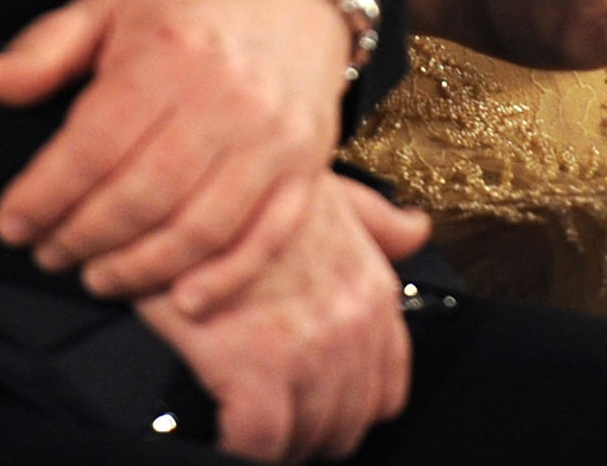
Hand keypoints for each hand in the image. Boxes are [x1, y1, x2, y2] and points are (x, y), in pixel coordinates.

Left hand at [0, 0, 351, 301]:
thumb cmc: (186, 9)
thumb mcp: (109, 8)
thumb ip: (45, 50)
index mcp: (169, 51)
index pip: (94, 144)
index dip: (44, 195)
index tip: (11, 225)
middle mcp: (226, 97)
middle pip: (143, 195)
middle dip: (83, 238)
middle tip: (49, 255)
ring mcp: (272, 138)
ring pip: (200, 228)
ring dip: (139, 268)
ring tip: (97, 277)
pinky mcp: (306, 169)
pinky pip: (265, 240)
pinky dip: (223, 279)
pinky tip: (180, 302)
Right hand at [137, 175, 429, 461]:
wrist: (189, 169)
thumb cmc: (248, 182)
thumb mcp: (326, 191)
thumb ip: (375, 221)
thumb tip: (417, 229)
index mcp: (373, 289)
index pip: (385, 391)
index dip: (345, 406)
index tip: (308, 403)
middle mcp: (352, 323)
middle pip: (345, 424)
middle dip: (307, 426)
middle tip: (267, 411)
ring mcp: (308, 348)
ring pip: (305, 438)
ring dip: (274, 438)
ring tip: (239, 414)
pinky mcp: (255, 368)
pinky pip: (260, 442)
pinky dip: (238, 443)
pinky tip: (219, 422)